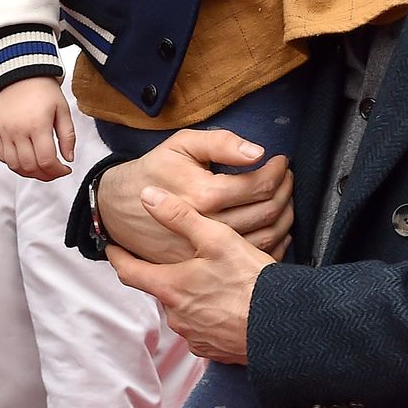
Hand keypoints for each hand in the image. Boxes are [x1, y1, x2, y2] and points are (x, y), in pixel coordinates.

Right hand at [0, 77, 75, 180]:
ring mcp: (5, 132)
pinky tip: (27, 160)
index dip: (58, 171)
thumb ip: (68, 136)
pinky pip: (2, 156)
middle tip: (55, 171)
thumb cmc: (44, 91)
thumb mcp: (63, 110)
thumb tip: (68, 158)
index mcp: (37, 125)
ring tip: (42, 168)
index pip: (46, 160)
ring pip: (14, 165)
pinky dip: (14, 164)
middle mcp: (18, 131)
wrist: (22, 75)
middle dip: (46, 175)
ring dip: (30, 172)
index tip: (66, 169)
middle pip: (30, 167)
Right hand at [96, 128, 293, 264]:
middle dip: (285, 189)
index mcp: (204, 194)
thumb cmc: (154, 170)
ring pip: (266, 236)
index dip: (277, 171)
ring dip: (284, 214)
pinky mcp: (206, 263)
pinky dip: (274, 240)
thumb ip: (221, 143)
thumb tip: (258, 152)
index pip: (259, 186)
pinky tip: (277, 224)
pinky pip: (252, 256)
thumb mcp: (182, 144)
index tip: (281, 161)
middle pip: (267, 212)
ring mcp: (208, 250)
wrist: (120, 206)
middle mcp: (208, 226)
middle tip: (286, 176)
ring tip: (283, 195)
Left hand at [107, 186, 275, 363]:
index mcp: (171, 287)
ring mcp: (194, 336)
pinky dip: (209, 316)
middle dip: (169, 276)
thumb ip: (179, 216)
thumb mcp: (217, 238)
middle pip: (162, 290)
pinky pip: (203, 330)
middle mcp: (176, 316)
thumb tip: (147, 196)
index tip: (112, 248)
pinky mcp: (213, 350)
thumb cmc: (250, 281)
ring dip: (192, 297)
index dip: (119, 257)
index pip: (130, 271)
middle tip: (186, 261)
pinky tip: (228, 306)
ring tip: (214, 283)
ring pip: (183, 311)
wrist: (283, 325)